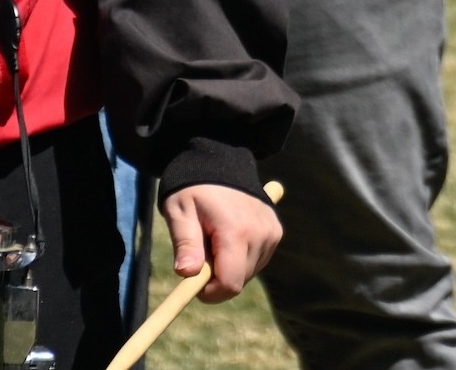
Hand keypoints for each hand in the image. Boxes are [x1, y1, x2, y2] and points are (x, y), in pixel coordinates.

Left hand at [161, 183, 281, 302]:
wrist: (222, 162)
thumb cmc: (194, 190)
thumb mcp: (180, 213)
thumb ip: (185, 244)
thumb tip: (186, 274)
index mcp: (236, 230)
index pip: (230, 283)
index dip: (210, 293)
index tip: (193, 283)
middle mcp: (261, 233)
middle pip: (238, 281)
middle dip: (217, 278)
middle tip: (201, 253)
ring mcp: (272, 232)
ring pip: (248, 273)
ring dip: (229, 268)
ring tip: (215, 240)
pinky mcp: (276, 232)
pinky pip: (257, 261)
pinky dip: (241, 259)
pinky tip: (231, 238)